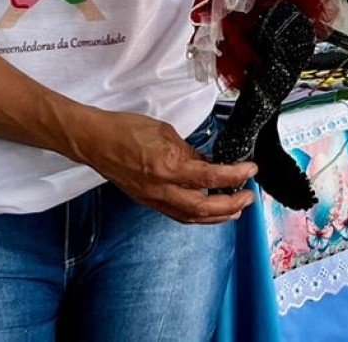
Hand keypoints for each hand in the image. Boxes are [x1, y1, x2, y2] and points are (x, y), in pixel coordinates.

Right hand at [71, 110, 254, 224]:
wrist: (96, 142)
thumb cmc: (126, 130)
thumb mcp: (165, 132)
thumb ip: (188, 151)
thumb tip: (206, 163)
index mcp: (168, 167)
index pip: (210, 177)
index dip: (235, 175)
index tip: (250, 171)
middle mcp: (162, 189)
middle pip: (204, 208)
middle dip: (231, 206)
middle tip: (248, 198)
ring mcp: (154, 199)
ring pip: (192, 217)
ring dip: (217, 216)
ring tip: (234, 210)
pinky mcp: (148, 202)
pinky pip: (178, 215)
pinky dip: (197, 216)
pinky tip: (207, 211)